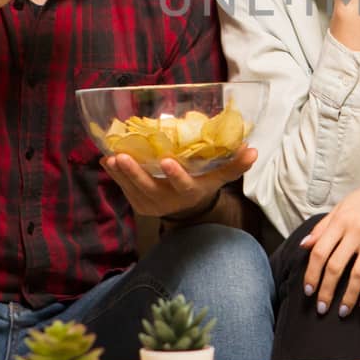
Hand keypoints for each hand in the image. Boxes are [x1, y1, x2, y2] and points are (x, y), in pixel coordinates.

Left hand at [101, 145, 256, 219]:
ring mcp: (150, 203)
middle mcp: (167, 201)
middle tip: (122, 156)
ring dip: (120, 173)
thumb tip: (252, 149)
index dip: (175, 175)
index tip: (167, 161)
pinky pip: (124, 188)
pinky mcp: (137, 202)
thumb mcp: (218, 178)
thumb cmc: (202, 185)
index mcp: (188, 192)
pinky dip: (115, 175)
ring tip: (111, 155)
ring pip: (132, 188)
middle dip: (134, 173)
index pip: (182, 186)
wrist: (186, 209)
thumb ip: (234, 165)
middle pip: (149, 188)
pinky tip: (107, 159)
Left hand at [302, 169, 359, 316]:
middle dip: (326, 291)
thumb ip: (323, 227)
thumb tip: (304, 245)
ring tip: (343, 311)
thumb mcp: (342, 207)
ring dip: (349, 297)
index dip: (311, 274)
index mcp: (340, 220)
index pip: (319, 252)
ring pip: (358, 274)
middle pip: (336, 266)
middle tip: (321, 308)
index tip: (308, 291)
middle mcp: (356, 230)